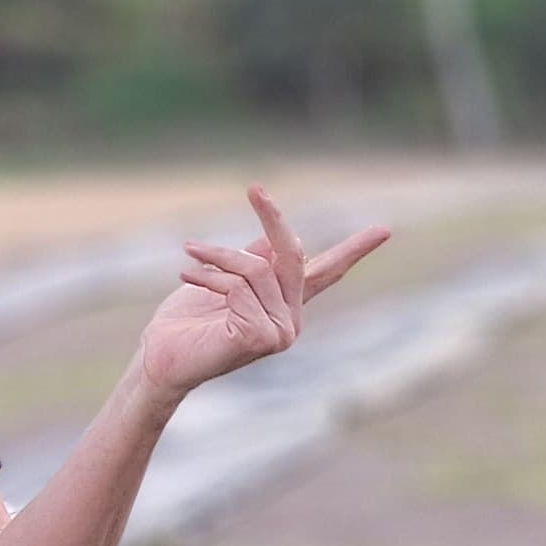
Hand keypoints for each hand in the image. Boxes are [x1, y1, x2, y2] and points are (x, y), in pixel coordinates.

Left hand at [135, 186, 389, 397]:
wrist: (159, 357)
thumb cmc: (185, 320)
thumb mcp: (223, 278)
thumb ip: (254, 262)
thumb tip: (281, 242)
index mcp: (286, 306)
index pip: (327, 273)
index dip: (355, 249)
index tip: (385, 230)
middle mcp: (291, 322)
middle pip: (293, 256)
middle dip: (273, 218)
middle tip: (255, 188)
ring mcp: (280, 334)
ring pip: (257, 268)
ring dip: (218, 255)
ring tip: (189, 254)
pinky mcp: (262, 338)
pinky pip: (241, 286)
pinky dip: (211, 277)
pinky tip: (188, 280)